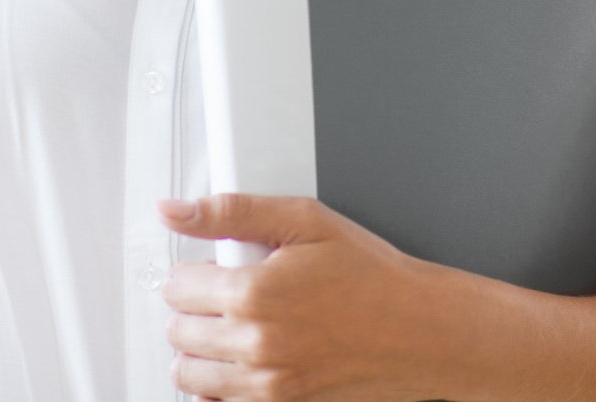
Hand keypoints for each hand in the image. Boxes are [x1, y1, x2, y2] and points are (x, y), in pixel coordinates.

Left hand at [155, 192, 442, 400]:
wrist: (421, 329)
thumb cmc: (371, 276)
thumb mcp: (304, 220)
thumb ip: (231, 212)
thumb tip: (174, 211)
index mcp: (254, 293)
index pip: (177, 288)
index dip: (193, 272)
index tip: (213, 268)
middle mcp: (255, 345)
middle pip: (179, 332)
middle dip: (194, 309)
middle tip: (226, 294)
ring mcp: (268, 384)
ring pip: (190, 373)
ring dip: (200, 349)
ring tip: (233, 327)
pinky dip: (219, 385)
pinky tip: (242, 361)